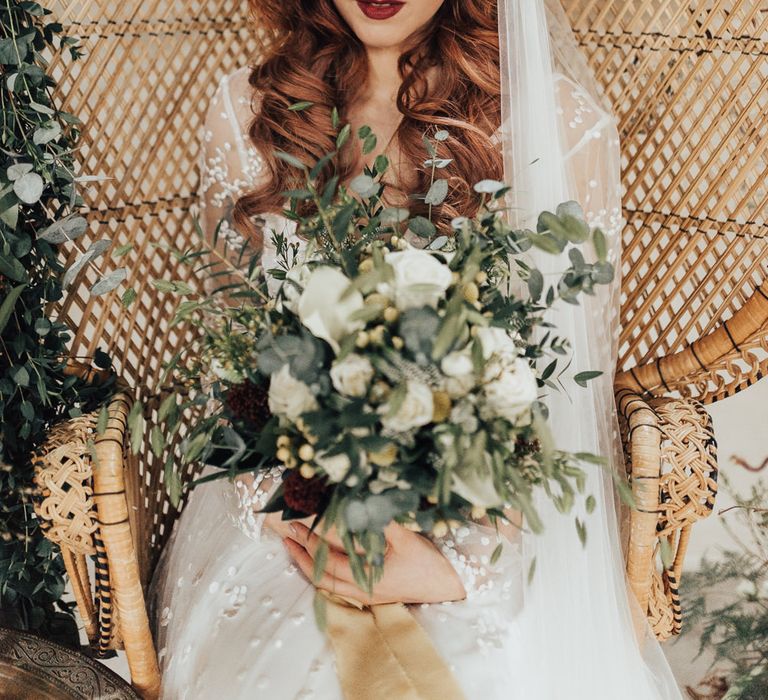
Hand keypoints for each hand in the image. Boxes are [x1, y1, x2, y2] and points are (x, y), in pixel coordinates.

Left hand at [282, 521, 466, 604]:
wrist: (449, 587)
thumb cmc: (429, 563)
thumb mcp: (407, 538)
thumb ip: (382, 521)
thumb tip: (359, 502)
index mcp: (369, 577)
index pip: (330, 557)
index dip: (312, 539)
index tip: (296, 523)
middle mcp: (362, 589)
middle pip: (322, 573)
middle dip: (302, 553)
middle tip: (286, 533)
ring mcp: (365, 595)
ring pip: (327, 583)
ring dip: (308, 565)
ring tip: (293, 548)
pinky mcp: (371, 595)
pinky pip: (337, 587)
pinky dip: (322, 574)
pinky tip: (317, 564)